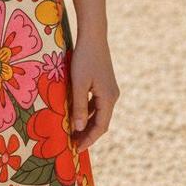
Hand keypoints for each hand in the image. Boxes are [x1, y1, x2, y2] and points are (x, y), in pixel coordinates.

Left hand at [68, 33, 119, 151]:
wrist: (93, 36)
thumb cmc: (84, 58)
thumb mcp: (78, 83)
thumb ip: (78, 106)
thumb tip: (77, 129)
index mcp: (108, 99)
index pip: (100, 127)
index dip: (88, 140)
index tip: (76, 150)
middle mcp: (112, 96)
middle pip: (101, 122)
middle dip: (87, 134)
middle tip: (72, 145)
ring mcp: (110, 89)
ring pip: (98, 113)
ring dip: (86, 123)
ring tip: (72, 133)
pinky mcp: (105, 83)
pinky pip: (97, 103)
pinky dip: (87, 111)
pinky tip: (75, 113)